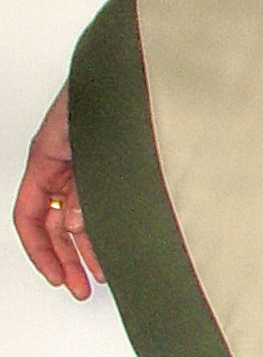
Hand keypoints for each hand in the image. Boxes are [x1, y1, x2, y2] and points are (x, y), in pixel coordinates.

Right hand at [14, 88, 102, 300]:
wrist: (139, 70)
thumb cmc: (109, 92)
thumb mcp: (88, 146)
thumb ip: (82, 189)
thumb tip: (74, 226)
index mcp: (45, 158)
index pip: (28, 215)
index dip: (38, 250)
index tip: (55, 276)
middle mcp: (62, 165)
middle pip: (52, 223)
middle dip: (65, 257)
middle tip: (81, 286)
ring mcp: (85, 165)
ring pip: (77, 216)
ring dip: (88, 246)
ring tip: (103, 274)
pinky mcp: (109, 164)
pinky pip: (98, 202)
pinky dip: (104, 225)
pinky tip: (117, 245)